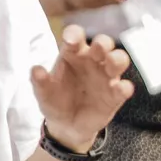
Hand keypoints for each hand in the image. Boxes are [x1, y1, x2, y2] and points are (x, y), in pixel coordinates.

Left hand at [32, 25, 134, 150]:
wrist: (66, 126)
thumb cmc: (55, 101)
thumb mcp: (43, 93)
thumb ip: (40, 81)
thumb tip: (36, 69)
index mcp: (73, 54)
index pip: (76, 37)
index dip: (75, 34)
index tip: (71, 40)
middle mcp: (92, 61)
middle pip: (102, 43)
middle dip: (103, 43)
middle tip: (98, 48)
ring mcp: (106, 77)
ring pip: (118, 60)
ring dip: (118, 59)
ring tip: (112, 63)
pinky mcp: (115, 95)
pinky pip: (124, 88)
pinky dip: (124, 87)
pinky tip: (120, 88)